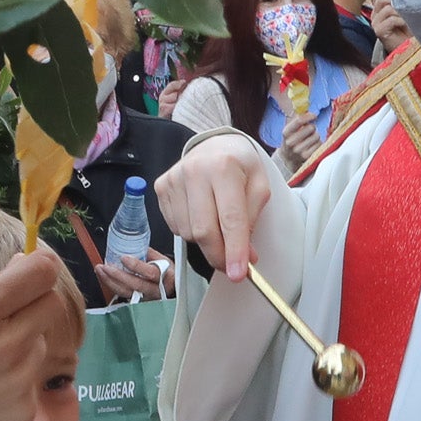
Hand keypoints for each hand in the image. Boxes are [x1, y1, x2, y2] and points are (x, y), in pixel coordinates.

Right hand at [0, 249, 83, 420]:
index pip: (42, 272)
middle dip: (35, 303)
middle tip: (9, 316)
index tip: (35, 270)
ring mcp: (19, 379)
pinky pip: (32, 382)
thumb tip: (23, 264)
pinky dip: (15, 382)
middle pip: (52, 304)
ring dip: (22, 345)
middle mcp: (7, 342)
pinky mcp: (24, 410)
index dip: (41, 266)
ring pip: (41, 345)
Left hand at [95, 253, 169, 303]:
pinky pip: (122, 295)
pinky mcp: (139, 302)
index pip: (151, 273)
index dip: (136, 266)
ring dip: (110, 281)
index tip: (123, 258)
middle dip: (118, 275)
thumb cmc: (168, 273)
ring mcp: (147, 298)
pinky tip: (104, 278)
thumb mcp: (164, 260)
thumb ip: (149, 253)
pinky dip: (112, 286)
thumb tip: (133, 244)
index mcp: (166, 276)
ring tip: (100, 270)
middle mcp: (156, 289)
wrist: (173, 289)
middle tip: (105, 266)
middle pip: (135, 284)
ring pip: (127, 292)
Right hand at [154, 133, 281, 281]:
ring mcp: (173, 179)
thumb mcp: (259, 187)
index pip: (230, 219)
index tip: (239, 274)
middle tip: (232, 266)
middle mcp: (194, 171)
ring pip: (188, 233)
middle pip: (204, 231)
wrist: (213, 146)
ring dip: (206, 241)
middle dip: (219, 255)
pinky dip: (191, 230)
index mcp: (223, 167)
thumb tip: (244, 258)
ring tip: (217, 223)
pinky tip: (201, 214)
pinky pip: (176, 227)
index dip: (234, 250)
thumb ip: (252, 221)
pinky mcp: (161, 188)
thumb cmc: (240, 167)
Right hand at [278, 119, 329, 175]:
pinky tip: (312, 145)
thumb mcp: (290, 128)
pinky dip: (318, 143)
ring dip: (315, 136)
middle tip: (309, 130)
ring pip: (316, 136)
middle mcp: (290, 142)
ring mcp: (298, 150)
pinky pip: (319, 144)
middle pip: (311, 128)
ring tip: (310, 139)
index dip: (309, 116)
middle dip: (312, 127)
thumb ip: (297, 117)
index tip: (314, 115)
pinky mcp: (307, 157)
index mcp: (286, 132)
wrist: (288, 157)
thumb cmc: (292, 139)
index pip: (299, 120)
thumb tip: (306, 106)